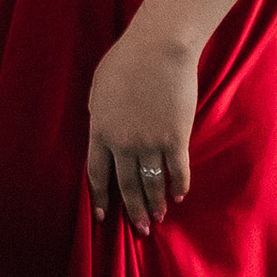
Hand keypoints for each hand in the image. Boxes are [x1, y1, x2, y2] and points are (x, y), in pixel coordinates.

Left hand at [85, 25, 197, 236]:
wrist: (160, 47)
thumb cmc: (126, 59)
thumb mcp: (99, 87)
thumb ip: (98, 113)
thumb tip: (101, 129)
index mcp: (100, 130)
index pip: (96, 174)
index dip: (101, 198)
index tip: (103, 216)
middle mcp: (123, 143)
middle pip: (126, 186)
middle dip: (133, 210)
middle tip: (140, 229)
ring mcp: (150, 143)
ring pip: (151, 184)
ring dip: (156, 204)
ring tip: (159, 218)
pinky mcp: (175, 138)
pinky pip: (177, 171)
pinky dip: (179, 186)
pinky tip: (180, 196)